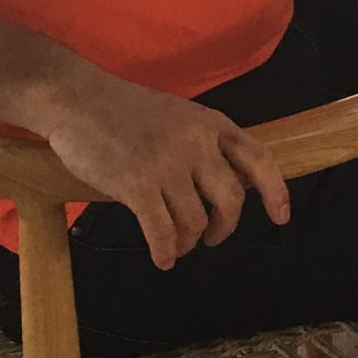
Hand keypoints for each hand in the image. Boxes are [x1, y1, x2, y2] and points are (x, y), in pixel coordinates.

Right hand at [32, 68, 289, 272]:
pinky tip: (161, 259)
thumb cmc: (124, 110)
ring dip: (188, 242)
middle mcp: (197, 143)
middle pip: (231, 200)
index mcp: (212, 123)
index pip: (259, 159)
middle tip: (211, 237)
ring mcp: (167, 164)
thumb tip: (229, 185)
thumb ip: (205, 144)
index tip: (281, 217)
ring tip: (178, 246)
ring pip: (195, 221)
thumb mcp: (179, 116)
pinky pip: (162, 231)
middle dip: (224, 228)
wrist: (76, 98)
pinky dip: (165, 252)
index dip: (276, 191)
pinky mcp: (136, 184)